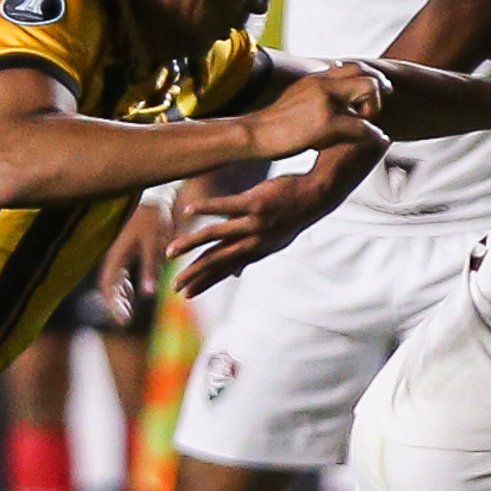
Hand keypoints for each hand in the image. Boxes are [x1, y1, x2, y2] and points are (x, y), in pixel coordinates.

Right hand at [97, 197, 170, 325]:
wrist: (155, 197)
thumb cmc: (153, 219)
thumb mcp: (154, 244)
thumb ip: (149, 269)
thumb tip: (147, 295)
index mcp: (117, 256)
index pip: (108, 287)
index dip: (113, 305)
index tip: (122, 321)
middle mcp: (114, 257)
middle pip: (109, 287)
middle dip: (115, 305)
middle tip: (125, 322)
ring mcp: (119, 254)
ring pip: (114, 282)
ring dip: (120, 298)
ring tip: (127, 314)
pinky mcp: (127, 251)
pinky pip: (121, 273)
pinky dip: (125, 286)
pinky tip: (131, 295)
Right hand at [169, 172, 342, 296]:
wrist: (317, 195)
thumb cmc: (292, 215)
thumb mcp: (275, 241)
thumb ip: (251, 254)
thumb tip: (236, 274)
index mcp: (256, 251)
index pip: (225, 270)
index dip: (205, 283)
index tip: (186, 295)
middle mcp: (254, 241)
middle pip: (219, 260)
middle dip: (196, 273)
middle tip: (175, 286)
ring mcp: (254, 223)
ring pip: (217, 235)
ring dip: (192, 243)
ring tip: (172, 251)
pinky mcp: (255, 203)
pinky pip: (225, 206)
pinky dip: (206, 208)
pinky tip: (188, 210)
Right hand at [248, 66, 389, 162]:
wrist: (253, 134)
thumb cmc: (272, 124)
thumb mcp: (295, 99)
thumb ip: (315, 93)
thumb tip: (329, 96)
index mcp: (316, 78)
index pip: (353, 66)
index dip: (371, 77)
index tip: (380, 89)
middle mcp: (322, 83)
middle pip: (367, 74)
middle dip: (379, 92)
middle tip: (374, 111)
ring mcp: (326, 101)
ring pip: (370, 91)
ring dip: (374, 110)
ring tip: (366, 127)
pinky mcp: (327, 122)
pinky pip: (363, 126)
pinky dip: (374, 135)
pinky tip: (378, 140)